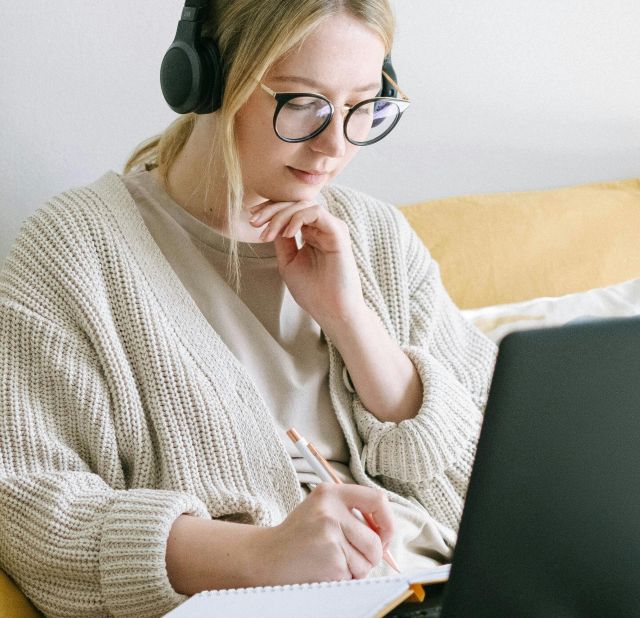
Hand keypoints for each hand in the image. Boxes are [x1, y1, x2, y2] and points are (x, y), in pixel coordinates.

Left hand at [249, 199, 365, 324]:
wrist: (331, 311)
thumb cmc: (313, 292)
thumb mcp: (288, 262)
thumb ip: (282, 241)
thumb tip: (270, 221)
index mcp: (312, 234)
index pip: (291, 211)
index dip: (270, 210)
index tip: (252, 220)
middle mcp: (323, 228)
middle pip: (295, 204)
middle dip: (271, 210)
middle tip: (254, 222)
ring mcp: (331, 229)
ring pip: (304, 205)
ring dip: (281, 215)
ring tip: (267, 234)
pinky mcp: (338, 232)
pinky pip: (316, 213)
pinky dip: (297, 218)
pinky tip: (286, 234)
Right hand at [255, 483, 393, 584]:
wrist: (267, 557)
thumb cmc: (299, 535)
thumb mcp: (321, 510)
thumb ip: (351, 513)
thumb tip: (387, 532)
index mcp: (331, 493)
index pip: (377, 499)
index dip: (387, 521)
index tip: (384, 535)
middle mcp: (331, 511)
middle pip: (376, 540)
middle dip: (371, 556)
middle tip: (351, 556)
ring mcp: (330, 536)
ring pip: (367, 561)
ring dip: (356, 569)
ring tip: (332, 561)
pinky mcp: (331, 560)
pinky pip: (353, 575)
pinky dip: (344, 578)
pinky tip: (324, 569)